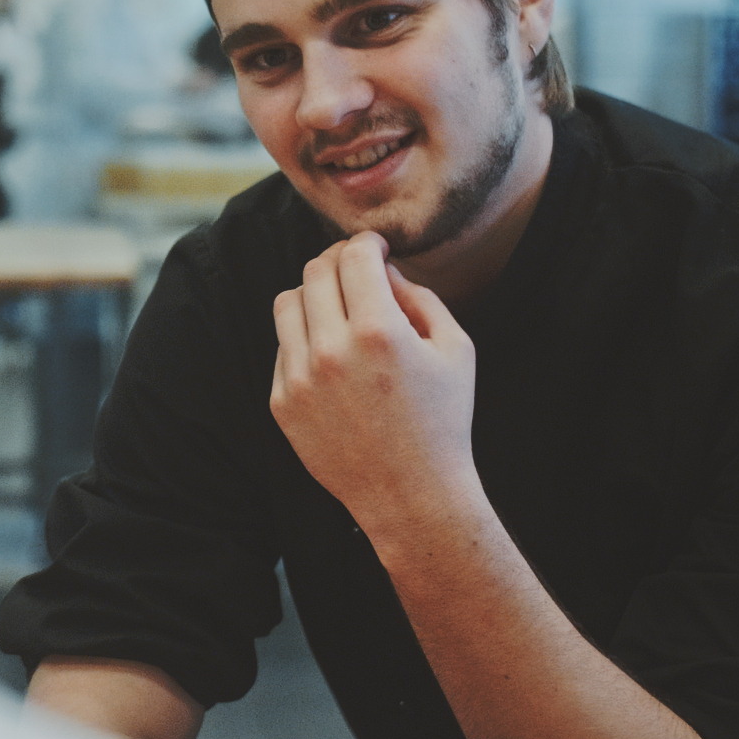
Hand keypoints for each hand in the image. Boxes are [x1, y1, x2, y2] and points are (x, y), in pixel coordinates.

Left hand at [270, 232, 478, 530]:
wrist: (411, 494)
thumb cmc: (443, 421)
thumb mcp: (456, 350)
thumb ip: (420, 297)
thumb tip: (384, 269)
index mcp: (379, 332)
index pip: (354, 256)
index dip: (366, 243)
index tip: (374, 248)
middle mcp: (332, 351)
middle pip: (316, 271)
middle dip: (338, 261)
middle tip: (355, 270)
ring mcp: (300, 378)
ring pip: (288, 302)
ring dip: (314, 294)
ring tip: (339, 308)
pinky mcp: (282, 402)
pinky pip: (282, 347)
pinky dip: (304, 338)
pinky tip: (331, 354)